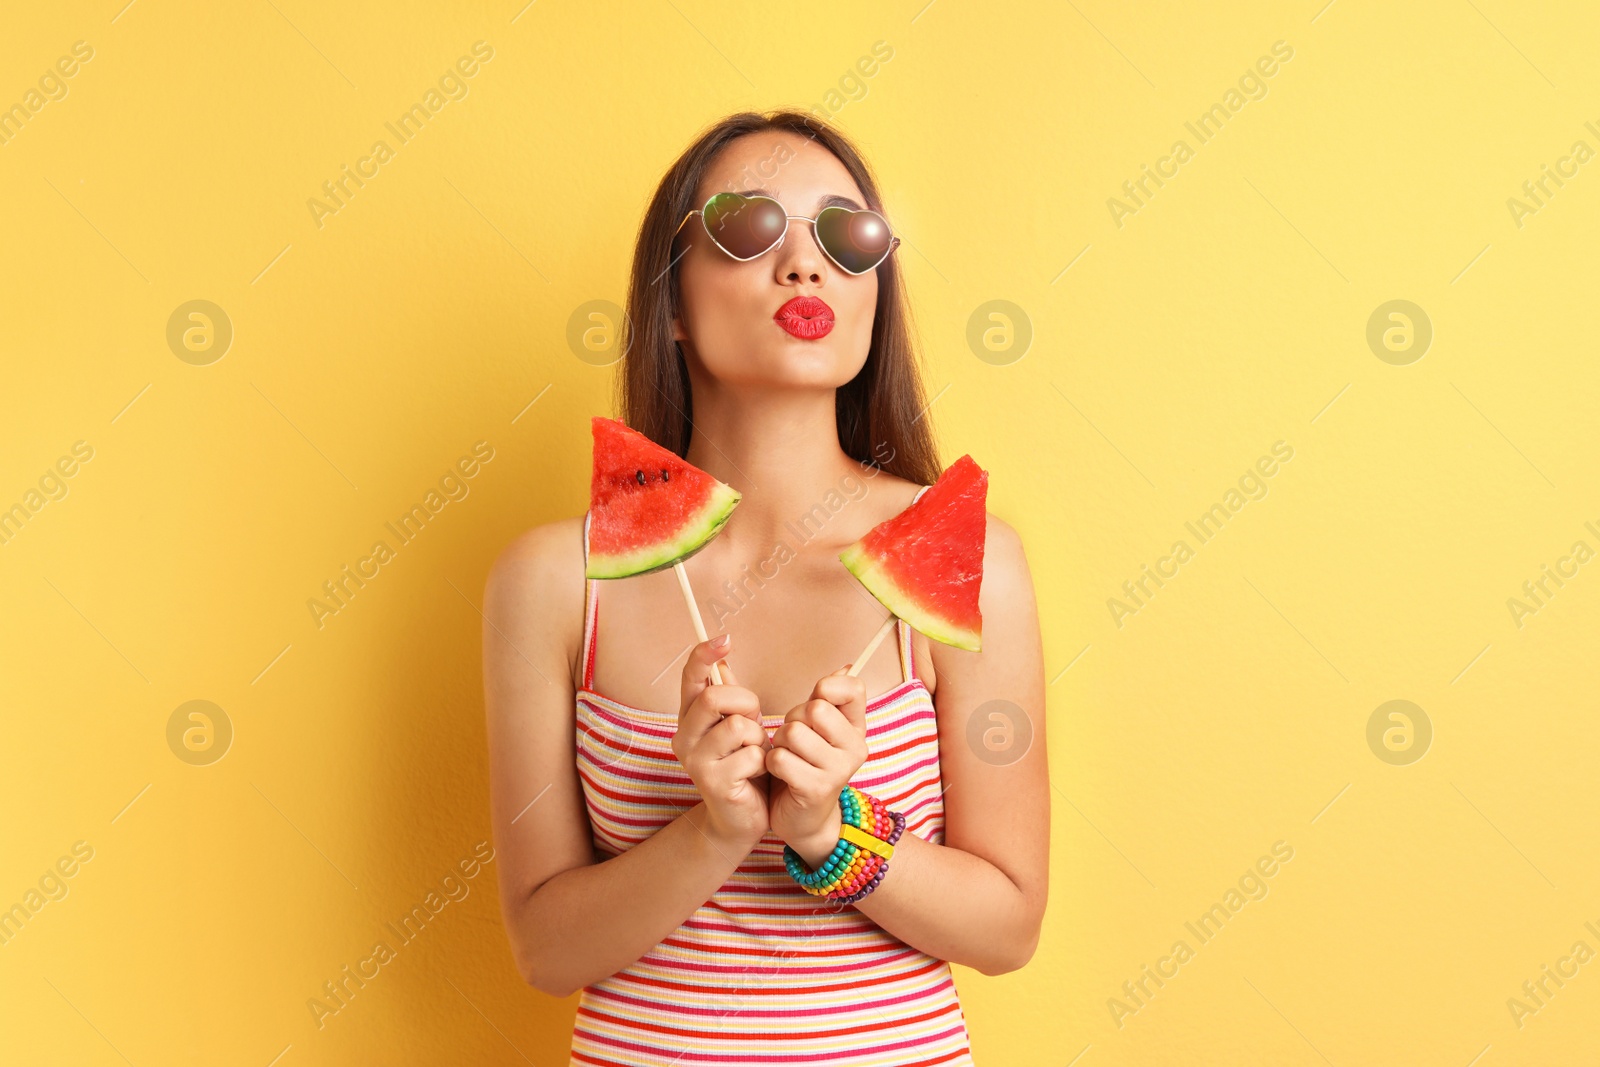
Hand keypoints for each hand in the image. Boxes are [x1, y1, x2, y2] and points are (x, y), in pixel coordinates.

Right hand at [673, 633, 770, 852]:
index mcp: (690, 717)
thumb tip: (722, 655)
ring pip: (736, 727)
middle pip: (714, 698)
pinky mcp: (712, 782)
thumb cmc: (744, 766)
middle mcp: (683, 736)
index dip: (704, 655)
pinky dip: (762, 762)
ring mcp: (694, 761)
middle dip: (746, 704)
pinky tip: (756, 774)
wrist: (741, 818)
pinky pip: (750, 755)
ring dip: (757, 738)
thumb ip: (730, 695)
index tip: (725, 639)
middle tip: (754, 723)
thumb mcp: (740, 725)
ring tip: (756, 753)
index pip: (691, 677)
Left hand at [765, 666, 867, 866]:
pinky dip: (771, 764)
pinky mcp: (817, 788)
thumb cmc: (806, 766)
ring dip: (779, 744)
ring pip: (793, 733)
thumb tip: (848, 666)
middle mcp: (855, 747)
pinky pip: (780, 758)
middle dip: (792, 720)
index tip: (815, 706)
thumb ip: (828, 699)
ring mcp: (838, 769)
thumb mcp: (819, 730)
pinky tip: (780, 775)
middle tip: (793, 741)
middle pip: (814, 708)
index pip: (853, 688)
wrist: (805, 820)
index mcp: (857, 728)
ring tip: (787, 758)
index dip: (826, 689)